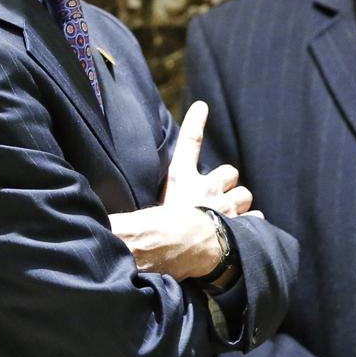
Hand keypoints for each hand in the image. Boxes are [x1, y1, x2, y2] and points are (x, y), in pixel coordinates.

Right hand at [109, 101, 259, 282]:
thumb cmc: (154, 234)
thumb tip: (101, 222)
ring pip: (244, 195)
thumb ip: (124, 217)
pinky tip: (243, 235)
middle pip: (229, 172)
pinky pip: (255, 218)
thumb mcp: (137, 217)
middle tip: (218, 199)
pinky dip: (251, 225)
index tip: (201, 106)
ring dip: (239, 204)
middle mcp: (208, 187)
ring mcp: (227, 205)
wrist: (177, 250)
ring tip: (229, 219)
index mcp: (182, 180)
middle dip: (226, 183)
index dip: (195, 122)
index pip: (189, 143)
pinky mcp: (241, 224)